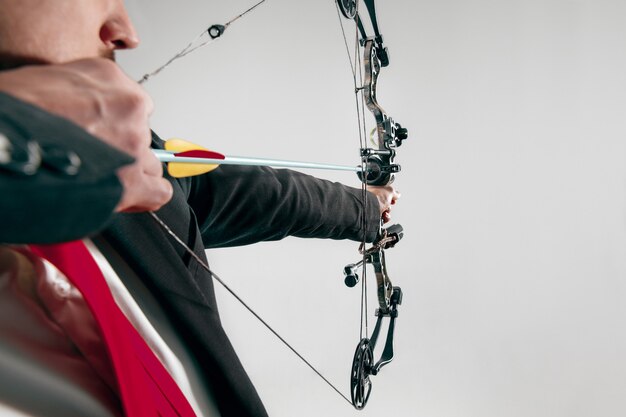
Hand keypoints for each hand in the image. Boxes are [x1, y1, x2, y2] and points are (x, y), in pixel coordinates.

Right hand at [0, 58, 171, 211]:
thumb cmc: (11, 112)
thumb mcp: (44, 81)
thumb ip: (75, 94)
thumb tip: (81, 113)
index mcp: (107, 77)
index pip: (131, 103)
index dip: (116, 124)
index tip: (102, 134)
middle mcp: (128, 106)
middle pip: (141, 134)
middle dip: (120, 149)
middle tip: (92, 160)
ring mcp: (133, 143)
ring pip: (150, 164)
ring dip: (129, 173)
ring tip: (98, 180)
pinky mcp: (131, 179)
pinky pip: (159, 192)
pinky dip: (145, 198)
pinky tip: (126, 199)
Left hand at [368, 185, 400, 222]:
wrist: (368, 208)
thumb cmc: (375, 198)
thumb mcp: (389, 191)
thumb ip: (395, 192)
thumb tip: (398, 194)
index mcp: (373, 191)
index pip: (384, 194)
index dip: (390, 196)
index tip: (393, 198)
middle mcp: (371, 200)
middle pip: (385, 204)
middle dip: (389, 206)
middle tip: (388, 205)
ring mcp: (372, 209)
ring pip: (385, 212)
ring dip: (388, 213)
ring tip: (385, 212)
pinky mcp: (373, 217)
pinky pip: (382, 219)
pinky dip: (386, 218)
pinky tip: (384, 216)